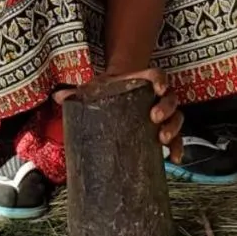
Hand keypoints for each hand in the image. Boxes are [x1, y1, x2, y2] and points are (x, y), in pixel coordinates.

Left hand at [53, 68, 183, 162]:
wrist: (115, 95)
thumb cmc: (108, 90)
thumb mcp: (94, 89)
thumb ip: (78, 92)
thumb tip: (58, 97)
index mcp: (143, 81)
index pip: (157, 76)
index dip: (161, 81)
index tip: (157, 89)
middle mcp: (157, 97)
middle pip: (171, 98)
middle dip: (166, 108)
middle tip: (154, 118)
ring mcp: (163, 114)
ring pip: (177, 117)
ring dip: (174, 128)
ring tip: (163, 140)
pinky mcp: (163, 130)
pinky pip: (177, 138)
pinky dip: (178, 148)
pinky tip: (174, 158)